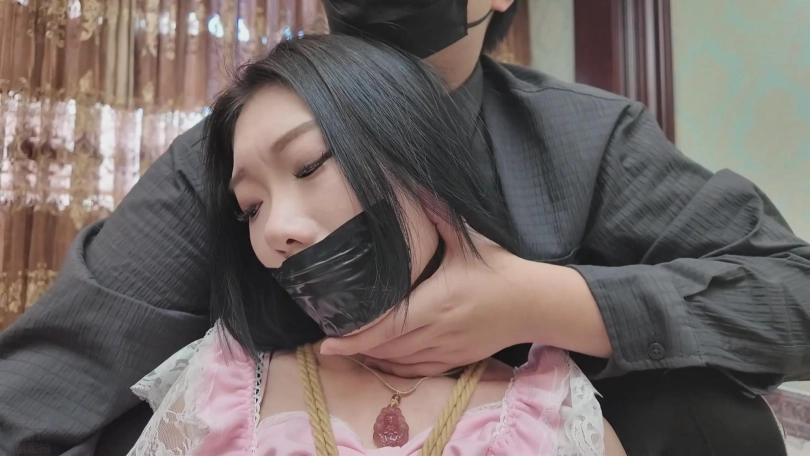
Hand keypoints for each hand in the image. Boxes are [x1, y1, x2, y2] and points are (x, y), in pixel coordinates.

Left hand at [319, 213, 538, 376]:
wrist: (535, 304)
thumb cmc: (500, 270)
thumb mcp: (469, 241)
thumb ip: (438, 214)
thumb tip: (413, 184)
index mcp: (437, 302)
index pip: (388, 325)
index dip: (357, 337)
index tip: (329, 340)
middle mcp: (438, 330)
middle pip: (388, 347)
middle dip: (355, 348)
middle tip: (327, 344)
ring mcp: (447, 349)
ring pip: (400, 361)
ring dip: (372, 358)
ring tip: (346, 350)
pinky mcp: (456, 359)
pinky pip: (418, 371)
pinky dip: (395, 368)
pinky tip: (379, 360)